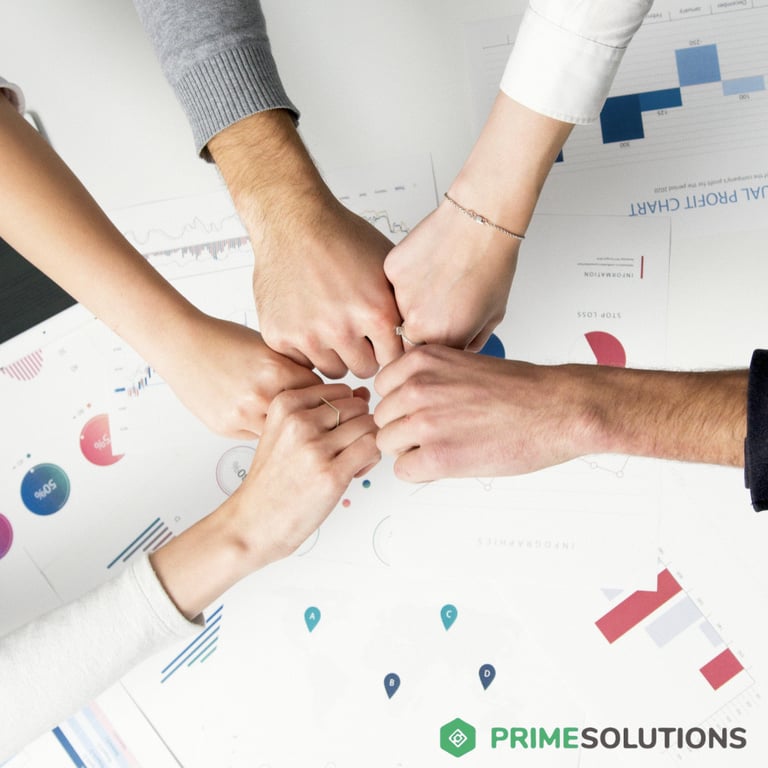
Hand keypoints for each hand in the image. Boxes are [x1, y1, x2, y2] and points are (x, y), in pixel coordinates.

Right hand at [151, 382, 379, 617]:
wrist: (254, 521)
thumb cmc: (273, 480)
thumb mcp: (285, 432)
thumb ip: (323, 410)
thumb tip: (363, 394)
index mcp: (284, 404)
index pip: (341, 390)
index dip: (348, 409)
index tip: (338, 430)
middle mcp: (299, 422)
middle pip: (357, 407)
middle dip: (360, 426)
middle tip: (347, 448)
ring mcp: (315, 448)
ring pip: (368, 426)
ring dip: (367, 443)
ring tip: (351, 460)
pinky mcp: (331, 474)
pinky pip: (372, 448)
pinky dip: (371, 458)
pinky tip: (355, 470)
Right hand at [156, 313, 320, 438]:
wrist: (182, 344)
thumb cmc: (223, 339)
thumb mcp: (269, 346)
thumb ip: (294, 368)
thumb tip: (319, 388)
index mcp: (277, 369)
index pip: (320, 392)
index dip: (323, 395)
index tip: (324, 397)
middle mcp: (261, 394)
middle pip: (304, 416)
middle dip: (308, 414)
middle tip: (309, 412)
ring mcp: (242, 414)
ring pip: (281, 432)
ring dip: (285, 427)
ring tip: (284, 417)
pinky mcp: (226, 427)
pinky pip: (257, 436)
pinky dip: (262, 428)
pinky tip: (258, 416)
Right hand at [208, 110, 402, 379]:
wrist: (292, 221)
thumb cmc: (340, 237)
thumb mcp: (387, 267)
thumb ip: (402, 306)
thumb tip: (421, 334)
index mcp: (376, 312)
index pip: (394, 360)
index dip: (389, 349)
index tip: (382, 340)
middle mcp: (342, 328)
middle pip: (364, 369)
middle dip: (364, 354)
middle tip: (356, 332)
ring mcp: (308, 335)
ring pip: (333, 370)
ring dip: (335, 354)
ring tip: (332, 325)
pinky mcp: (279, 336)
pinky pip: (302, 361)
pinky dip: (306, 347)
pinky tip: (308, 321)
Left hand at [373, 345, 590, 481]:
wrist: (555, 409)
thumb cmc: (520, 389)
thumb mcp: (461, 363)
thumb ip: (427, 378)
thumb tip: (403, 399)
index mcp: (422, 361)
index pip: (382, 388)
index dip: (401, 403)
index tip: (420, 411)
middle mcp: (417, 388)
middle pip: (382, 418)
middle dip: (404, 428)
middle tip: (437, 433)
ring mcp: (424, 422)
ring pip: (387, 444)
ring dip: (410, 450)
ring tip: (445, 446)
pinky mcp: (437, 456)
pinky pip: (403, 470)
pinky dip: (421, 471)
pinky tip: (448, 462)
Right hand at [384, 93, 573, 350]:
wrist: (479, 222)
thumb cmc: (492, 263)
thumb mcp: (492, 316)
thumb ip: (470, 342)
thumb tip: (458, 352)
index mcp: (443, 340)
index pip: (424, 360)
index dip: (433, 348)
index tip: (439, 336)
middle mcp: (417, 324)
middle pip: (407, 339)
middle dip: (420, 329)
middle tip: (438, 306)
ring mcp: (399, 297)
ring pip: (397, 311)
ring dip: (411, 303)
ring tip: (437, 281)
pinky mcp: (391, 272)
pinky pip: (393, 285)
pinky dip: (406, 279)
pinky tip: (427, 265)